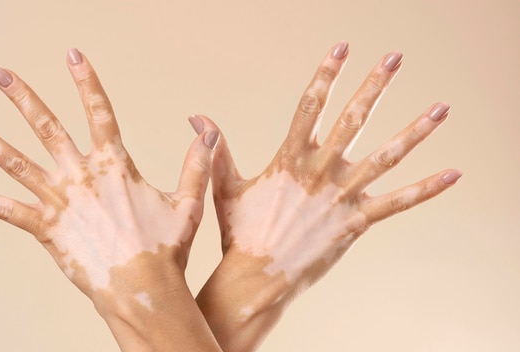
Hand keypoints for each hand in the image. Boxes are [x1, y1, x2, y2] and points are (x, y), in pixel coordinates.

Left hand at [0, 49, 221, 350]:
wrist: (141, 288)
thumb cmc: (165, 248)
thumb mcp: (187, 202)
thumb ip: (196, 165)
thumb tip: (207, 132)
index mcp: (115, 166)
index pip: (100, 112)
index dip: (86, 81)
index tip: (73, 56)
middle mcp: (82, 177)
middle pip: (46, 127)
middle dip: (21, 97)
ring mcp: (60, 201)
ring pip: (16, 162)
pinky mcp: (45, 228)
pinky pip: (5, 209)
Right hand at [196, 42, 460, 350]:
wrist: (257, 277)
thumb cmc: (240, 233)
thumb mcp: (225, 186)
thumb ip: (217, 149)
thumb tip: (196, 116)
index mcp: (290, 159)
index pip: (310, 106)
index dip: (326, 75)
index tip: (342, 49)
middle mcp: (320, 172)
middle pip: (353, 120)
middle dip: (375, 86)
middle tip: (395, 58)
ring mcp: (342, 197)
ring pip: (385, 158)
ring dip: (415, 131)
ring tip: (442, 107)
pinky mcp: (357, 222)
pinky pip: (397, 203)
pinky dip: (426, 188)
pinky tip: (453, 173)